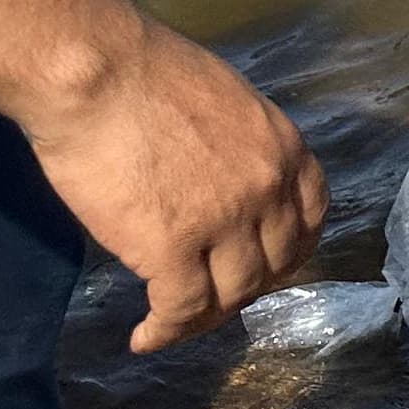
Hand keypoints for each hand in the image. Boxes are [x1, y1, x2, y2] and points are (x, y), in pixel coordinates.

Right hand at [23, 24, 328, 352]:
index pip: (311, 217)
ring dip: (203, 318)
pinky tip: (144, 337)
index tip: (261, 266)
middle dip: (244, 288)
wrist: (98, 71)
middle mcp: (268, 187)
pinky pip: (180, 308)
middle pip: (274, 264)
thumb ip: (239, 148)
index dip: (288, 251)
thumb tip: (222, 179)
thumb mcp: (224, 103)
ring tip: (172, 323)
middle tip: (208, 299)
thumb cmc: (144, 75)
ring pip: (231, 294)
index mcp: (284, 148)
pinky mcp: (172, 248)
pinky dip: (164, 331)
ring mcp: (225, 220)